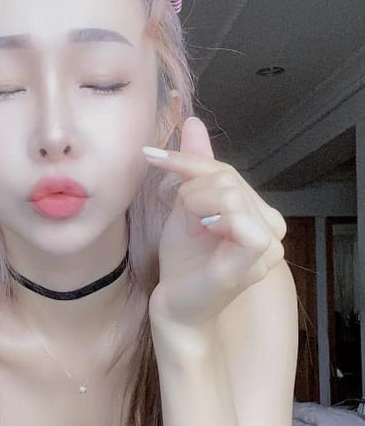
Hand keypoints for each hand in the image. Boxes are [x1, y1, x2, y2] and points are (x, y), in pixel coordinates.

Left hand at [143, 116, 286, 328]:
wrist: (174, 304)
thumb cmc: (183, 261)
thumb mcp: (186, 206)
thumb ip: (196, 167)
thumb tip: (193, 122)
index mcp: (260, 213)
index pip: (226, 171)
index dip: (189, 160)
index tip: (151, 154)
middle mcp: (272, 227)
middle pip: (227, 178)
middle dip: (191, 191)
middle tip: (183, 220)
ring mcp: (269, 246)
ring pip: (228, 193)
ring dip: (195, 206)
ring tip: (191, 230)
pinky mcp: (255, 261)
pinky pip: (238, 218)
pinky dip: (209, 217)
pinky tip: (201, 233)